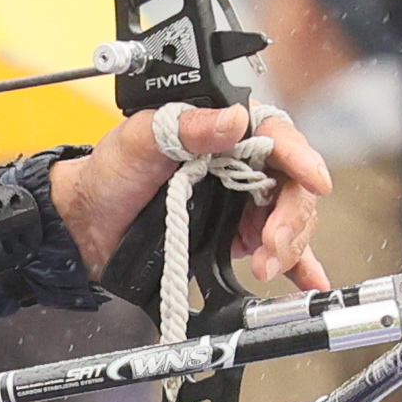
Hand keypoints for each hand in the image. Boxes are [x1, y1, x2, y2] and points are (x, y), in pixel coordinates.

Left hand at [48, 104, 335, 293]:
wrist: (87, 226)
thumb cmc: (110, 174)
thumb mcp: (140, 140)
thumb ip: (185, 126)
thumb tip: (232, 120)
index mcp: (222, 130)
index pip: (276, 137)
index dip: (300, 157)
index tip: (313, 180)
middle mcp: (240, 163)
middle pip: (291, 185)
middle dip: (292, 216)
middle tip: (272, 244)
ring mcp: (242, 202)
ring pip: (289, 219)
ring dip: (288, 245)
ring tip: (264, 266)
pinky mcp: (238, 235)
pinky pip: (278, 248)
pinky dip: (299, 264)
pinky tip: (309, 281)